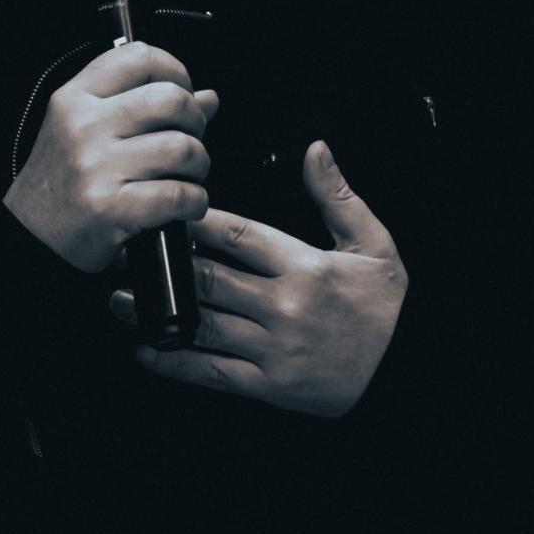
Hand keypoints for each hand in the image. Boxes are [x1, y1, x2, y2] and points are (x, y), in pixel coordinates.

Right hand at [3, 41, 218, 272]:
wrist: (30, 237)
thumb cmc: (62, 181)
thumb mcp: (88, 131)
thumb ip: (144, 106)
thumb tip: (208, 98)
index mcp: (75, 98)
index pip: (139, 56)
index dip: (175, 70)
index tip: (182, 91)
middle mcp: (84, 125)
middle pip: (171, 99)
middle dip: (195, 121)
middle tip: (189, 139)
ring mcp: (96, 166)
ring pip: (182, 148)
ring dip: (199, 166)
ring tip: (186, 176)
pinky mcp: (111, 208)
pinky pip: (179, 194)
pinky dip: (195, 201)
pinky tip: (186, 204)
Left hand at [110, 141, 407, 416]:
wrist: (413, 374)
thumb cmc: (389, 307)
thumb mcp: (374, 244)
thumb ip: (337, 196)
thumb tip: (314, 149)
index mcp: (305, 265)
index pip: (238, 235)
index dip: (195, 221)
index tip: (162, 208)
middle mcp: (285, 306)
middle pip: (210, 277)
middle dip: (164, 263)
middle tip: (124, 250)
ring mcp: (275, 348)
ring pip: (204, 323)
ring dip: (157, 310)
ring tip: (120, 297)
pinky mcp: (270, 384)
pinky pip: (213, 372)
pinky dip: (176, 362)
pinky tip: (147, 350)